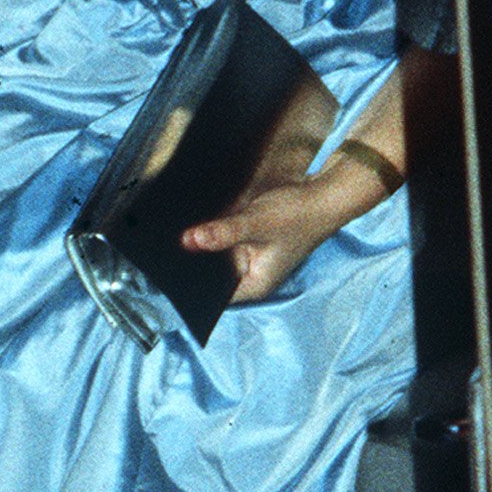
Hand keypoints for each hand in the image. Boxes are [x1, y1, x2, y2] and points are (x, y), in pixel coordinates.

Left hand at [180, 164, 358, 304]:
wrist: (324, 195)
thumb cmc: (298, 214)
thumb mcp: (256, 223)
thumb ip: (222, 233)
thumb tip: (187, 241)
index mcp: (254, 285)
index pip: (213, 295)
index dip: (191, 284)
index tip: (168, 270)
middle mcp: (252, 278)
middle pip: (213, 276)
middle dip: (196, 261)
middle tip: (166, 245)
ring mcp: (252, 261)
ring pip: (218, 259)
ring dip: (204, 247)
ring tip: (179, 233)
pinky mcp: (252, 245)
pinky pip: (226, 244)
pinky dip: (216, 235)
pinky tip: (200, 224)